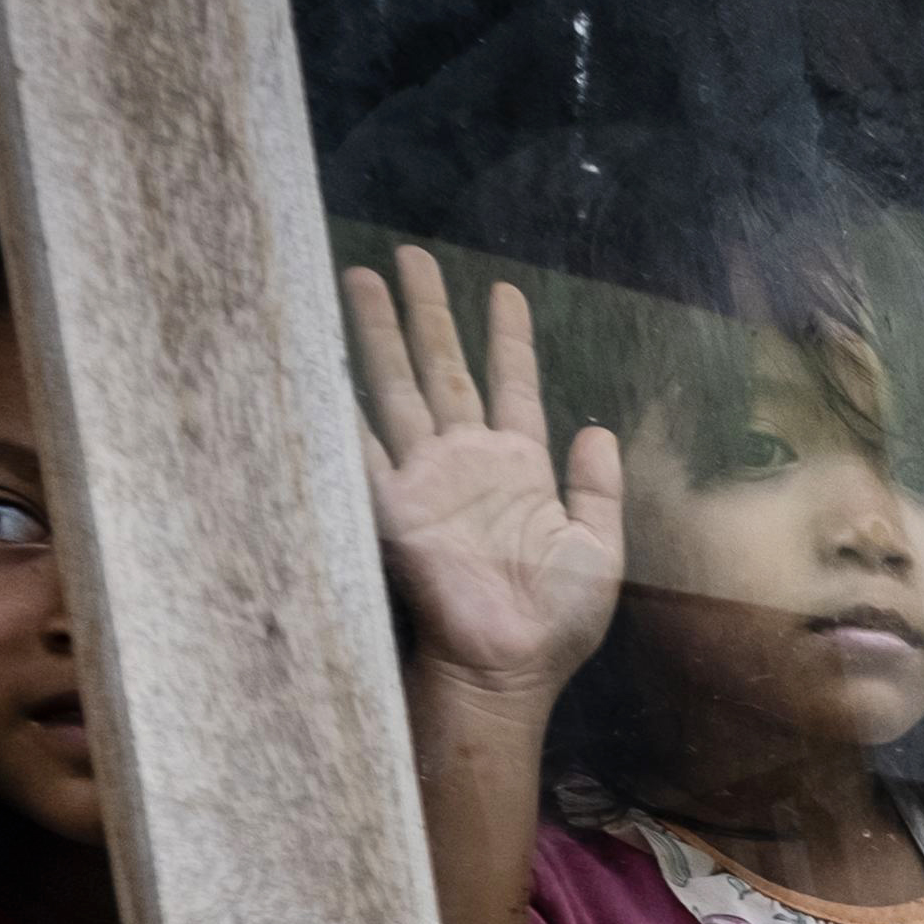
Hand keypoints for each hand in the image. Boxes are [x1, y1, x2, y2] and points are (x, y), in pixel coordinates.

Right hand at [344, 245, 622, 703]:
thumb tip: (599, 429)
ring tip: (360, 276)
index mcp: (520, 468)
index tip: (504, 290)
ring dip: (380, 333)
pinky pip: (363, 447)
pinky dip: (343, 407)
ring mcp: (427, 479)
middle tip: (411, 255)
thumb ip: (598, 487)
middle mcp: (467, 462)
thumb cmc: (556, 621)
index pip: (512, 385)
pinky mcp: (395, 506)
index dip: (508, 339)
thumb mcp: (600, 548)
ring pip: (399, 387)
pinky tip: (323, 361)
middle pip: (443, 368)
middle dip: (427, 311)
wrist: (510, 668)